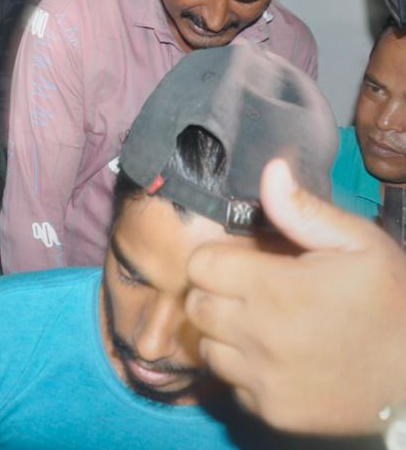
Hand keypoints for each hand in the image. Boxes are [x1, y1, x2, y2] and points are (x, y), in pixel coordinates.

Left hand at [185, 158, 405, 435]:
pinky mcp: (270, 411)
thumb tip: (271, 171)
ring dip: (225, 333)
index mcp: (274, 288)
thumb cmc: (393, 304)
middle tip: (252, 292)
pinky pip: (231, 383)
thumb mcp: (359, 245)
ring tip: (264, 325)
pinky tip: (277, 358)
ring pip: (207, 345)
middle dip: (216, 293)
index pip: (200, 265)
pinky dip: (244, 370)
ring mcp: (262, 378)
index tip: (243, 262)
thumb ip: (304, 210)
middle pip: (197, 305)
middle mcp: (258, 335)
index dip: (219, 258)